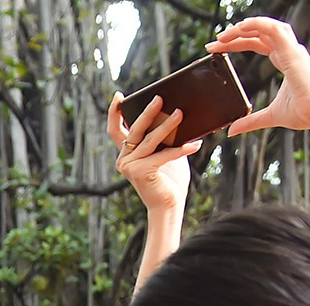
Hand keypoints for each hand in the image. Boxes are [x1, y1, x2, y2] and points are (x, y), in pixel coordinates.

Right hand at [108, 93, 198, 216]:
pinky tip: (195, 144)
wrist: (169, 205)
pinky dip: (180, 149)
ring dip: (167, 126)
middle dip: (148, 112)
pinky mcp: (141, 172)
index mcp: (126, 154)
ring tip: (180, 114)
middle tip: (159, 99)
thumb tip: (175, 112)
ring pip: (150, 140)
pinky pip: (163, 155)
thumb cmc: (169, 179)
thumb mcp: (165, 152)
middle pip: (135, 130)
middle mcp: (124, 159)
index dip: (114, 112)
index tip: (119, 96)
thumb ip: (163, 137)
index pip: (115, 130)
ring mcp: (129, 167)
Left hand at [208, 17, 309, 135]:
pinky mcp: (292, 52)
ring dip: (244, 27)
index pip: (259, 44)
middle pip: (260, 34)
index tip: (218, 49)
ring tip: (224, 34)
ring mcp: (292, 50)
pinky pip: (273, 29)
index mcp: (286, 61)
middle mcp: (290, 51)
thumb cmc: (304, 113)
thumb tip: (232, 130)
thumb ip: (251, 121)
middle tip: (214, 41)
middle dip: (236, 34)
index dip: (239, 43)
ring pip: (266, 27)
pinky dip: (257, 24)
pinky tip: (240, 27)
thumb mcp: (270, 116)